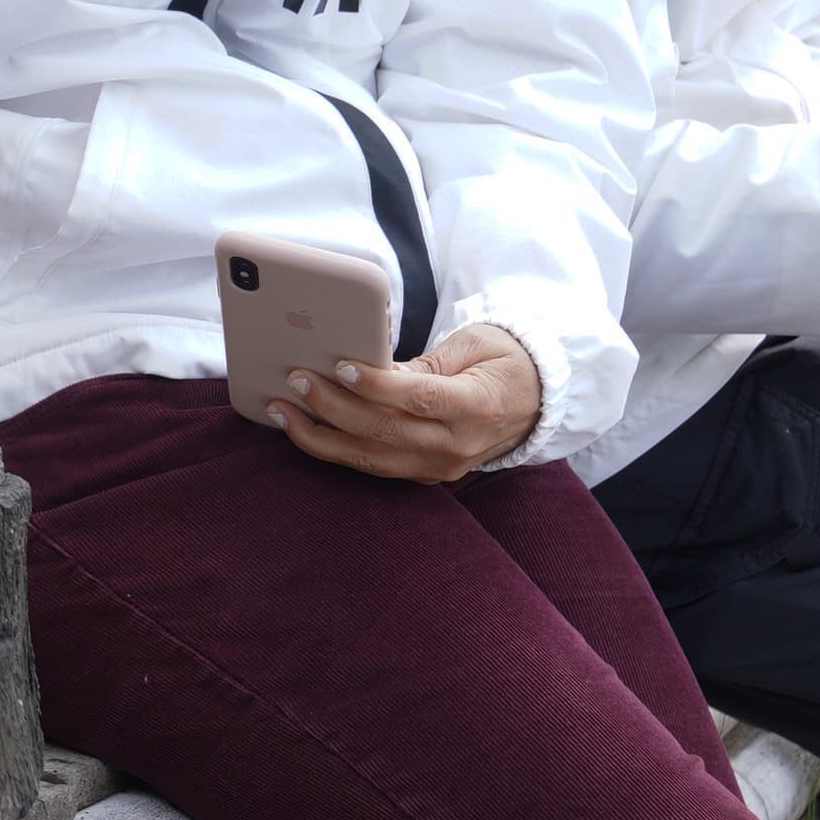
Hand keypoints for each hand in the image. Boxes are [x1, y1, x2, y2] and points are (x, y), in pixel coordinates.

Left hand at [265, 323, 543, 484]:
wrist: (536, 403)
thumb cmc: (503, 362)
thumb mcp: (475, 345)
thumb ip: (425, 361)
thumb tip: (370, 365)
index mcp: (478, 406)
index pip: (420, 398)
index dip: (378, 385)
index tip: (340, 365)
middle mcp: (458, 445)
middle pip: (385, 431)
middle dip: (333, 406)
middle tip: (295, 380)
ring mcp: (440, 467)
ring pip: (371, 459)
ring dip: (320, 437)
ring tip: (282, 411)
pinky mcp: (425, 474)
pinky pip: (374, 465)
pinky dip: (336, 449)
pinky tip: (304, 428)